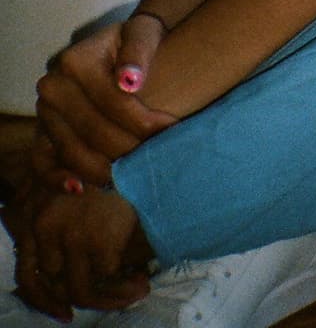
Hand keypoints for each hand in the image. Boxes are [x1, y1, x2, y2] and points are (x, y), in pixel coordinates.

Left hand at [4, 178, 149, 319]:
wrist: (137, 149)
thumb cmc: (110, 164)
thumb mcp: (74, 186)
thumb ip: (62, 219)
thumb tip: (62, 269)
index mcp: (38, 216)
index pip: (29, 275)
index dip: (45, 299)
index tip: (65, 312)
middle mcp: (46, 227)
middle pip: (56, 285)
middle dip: (84, 297)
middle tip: (109, 298)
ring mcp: (72, 236)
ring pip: (81, 290)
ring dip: (109, 298)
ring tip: (135, 291)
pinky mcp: (100, 241)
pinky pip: (107, 275)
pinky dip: (125, 283)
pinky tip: (141, 279)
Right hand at [32, 17, 177, 190]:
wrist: (119, 48)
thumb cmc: (136, 42)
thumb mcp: (143, 33)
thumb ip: (139, 50)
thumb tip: (129, 81)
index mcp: (74, 61)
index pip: (113, 102)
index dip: (144, 121)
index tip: (171, 132)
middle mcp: (53, 87)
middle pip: (94, 131)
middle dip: (128, 150)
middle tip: (155, 161)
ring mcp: (44, 113)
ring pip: (72, 151)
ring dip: (103, 170)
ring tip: (132, 178)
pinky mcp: (41, 133)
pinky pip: (42, 162)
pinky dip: (58, 178)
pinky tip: (80, 188)